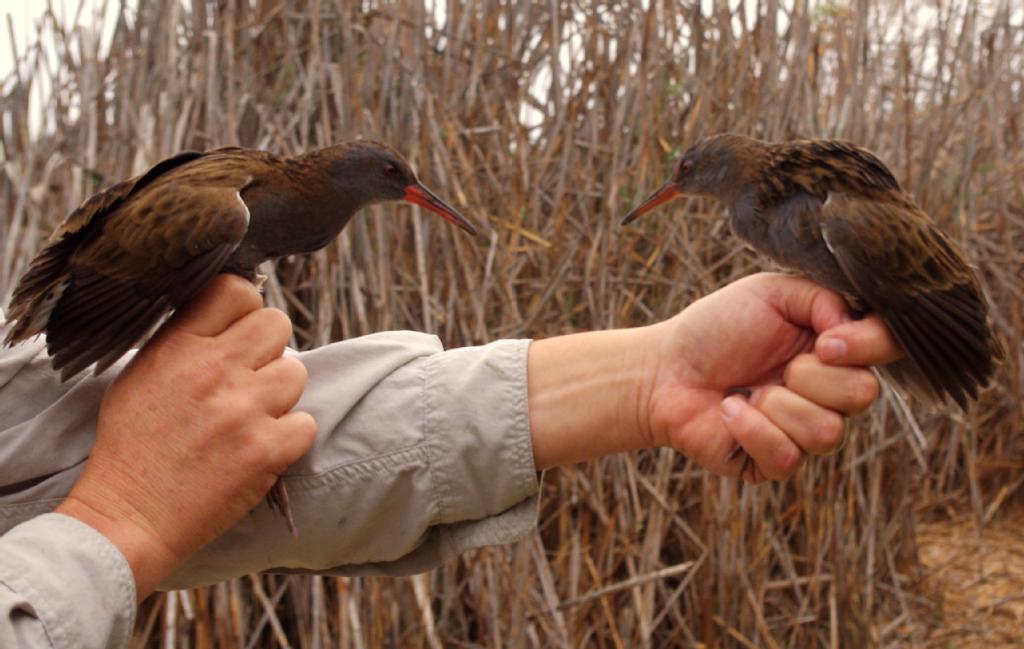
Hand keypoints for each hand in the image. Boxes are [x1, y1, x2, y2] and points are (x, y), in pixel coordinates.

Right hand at [56, 275, 316, 597]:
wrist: (128, 518)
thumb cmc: (132, 447)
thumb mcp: (140, 374)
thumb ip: (184, 339)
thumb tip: (227, 316)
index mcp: (179, 347)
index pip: (236, 290)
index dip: (244, 308)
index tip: (237, 331)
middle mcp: (215, 371)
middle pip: (277, 323)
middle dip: (269, 348)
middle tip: (249, 377)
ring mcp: (244, 410)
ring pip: (297, 373)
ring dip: (280, 394)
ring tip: (250, 417)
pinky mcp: (266, 451)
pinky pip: (306, 424)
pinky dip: (290, 437)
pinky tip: (262, 446)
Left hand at [644, 272, 901, 480]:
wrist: (664, 368)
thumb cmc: (716, 329)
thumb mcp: (770, 294)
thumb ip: (822, 297)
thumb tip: (852, 325)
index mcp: (837, 349)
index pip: (889, 348)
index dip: (867, 346)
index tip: (824, 341)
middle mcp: (830, 394)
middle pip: (863, 395)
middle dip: (811, 376)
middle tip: (777, 367)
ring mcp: (804, 432)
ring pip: (827, 432)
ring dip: (777, 405)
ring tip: (748, 391)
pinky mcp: (775, 463)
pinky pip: (787, 456)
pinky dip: (750, 428)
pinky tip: (729, 410)